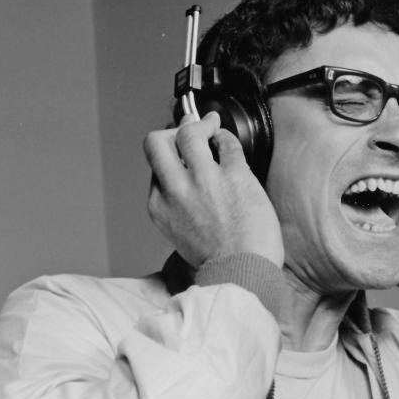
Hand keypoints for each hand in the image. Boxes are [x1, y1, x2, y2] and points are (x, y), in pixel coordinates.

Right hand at [144, 110, 283, 268]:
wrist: (243, 274)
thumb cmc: (220, 262)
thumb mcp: (181, 236)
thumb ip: (178, 206)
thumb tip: (187, 180)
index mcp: (160, 207)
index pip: (155, 168)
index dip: (169, 157)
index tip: (181, 154)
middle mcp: (176, 190)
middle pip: (157, 142)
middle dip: (172, 130)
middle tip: (189, 128)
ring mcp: (203, 180)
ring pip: (189, 132)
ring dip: (201, 124)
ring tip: (213, 126)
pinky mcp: (233, 176)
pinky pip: (227, 144)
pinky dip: (228, 139)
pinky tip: (230, 144)